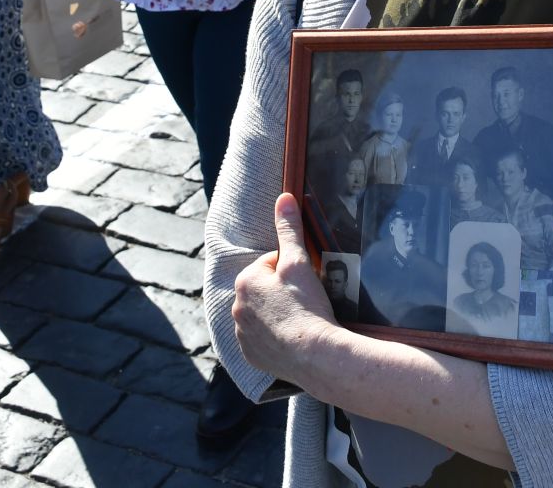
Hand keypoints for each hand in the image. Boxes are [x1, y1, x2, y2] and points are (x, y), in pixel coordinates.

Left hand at [231, 194, 338, 382]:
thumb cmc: (307, 305)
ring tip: (302, 319)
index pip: (270, 264)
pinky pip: (263, 340)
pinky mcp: (251, 356)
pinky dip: (276, 338)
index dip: (292, 269)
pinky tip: (294, 338)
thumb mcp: (299, 261)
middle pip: (265, 290)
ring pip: (262, 314)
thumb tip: (284, 197)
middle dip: (282, 291)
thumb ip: (289, 229)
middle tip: (307, 300)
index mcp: (245, 281)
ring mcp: (242, 335)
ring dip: (278, 313)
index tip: (307, 281)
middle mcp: (235, 308)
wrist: (316, 355)